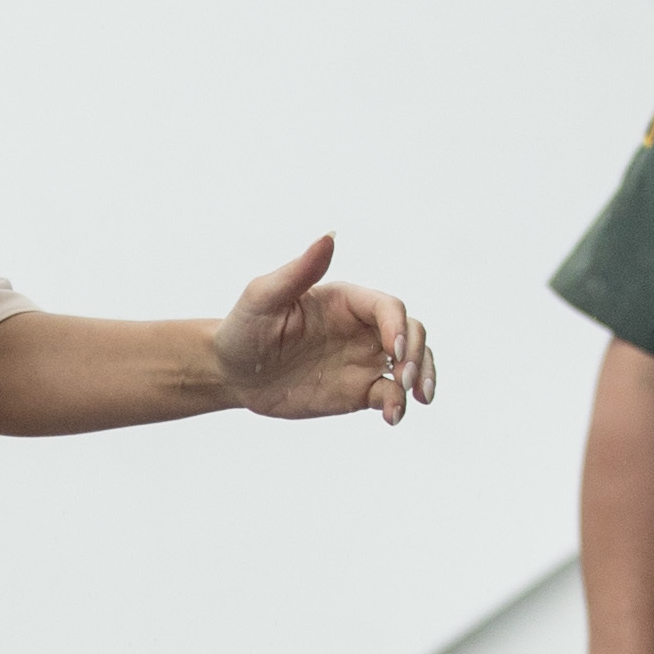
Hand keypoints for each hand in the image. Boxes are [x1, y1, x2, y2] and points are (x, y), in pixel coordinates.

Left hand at [211, 235, 434, 424]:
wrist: (231, 374)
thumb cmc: (243, 328)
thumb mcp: (264, 297)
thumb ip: (300, 270)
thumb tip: (330, 236)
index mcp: (344, 300)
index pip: (388, 307)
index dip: (398, 326)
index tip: (392, 351)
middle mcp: (361, 327)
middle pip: (411, 332)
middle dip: (416, 354)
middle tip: (404, 379)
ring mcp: (362, 359)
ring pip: (411, 362)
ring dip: (422, 377)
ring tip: (416, 399)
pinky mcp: (358, 390)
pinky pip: (391, 395)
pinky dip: (399, 405)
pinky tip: (392, 417)